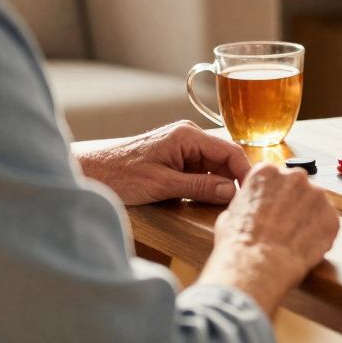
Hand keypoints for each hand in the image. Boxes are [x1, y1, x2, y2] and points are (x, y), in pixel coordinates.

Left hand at [76, 121, 249, 205]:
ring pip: (214, 167)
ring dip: (220, 185)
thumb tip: (231, 191)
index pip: (230, 151)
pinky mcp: (175, 159)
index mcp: (187, 136)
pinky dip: (207, 186)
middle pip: (225, 159)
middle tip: (243, 205)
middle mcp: (188, 138)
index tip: (253, 193)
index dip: (245, 172)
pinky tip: (208, 201)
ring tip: (228, 207)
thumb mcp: (162, 185)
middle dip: (234, 181)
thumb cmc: (118, 174)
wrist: (88, 172)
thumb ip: (200, 186)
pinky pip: (201, 172)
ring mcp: (182, 148)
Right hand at [198, 162, 339, 314]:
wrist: (257, 265)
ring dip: (308, 218)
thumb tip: (249, 208)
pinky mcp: (331, 215)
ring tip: (294, 238)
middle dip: (293, 204)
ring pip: (315, 204)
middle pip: (297, 187)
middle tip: (284, 226)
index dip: (274, 197)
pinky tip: (306, 246)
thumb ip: (247, 202)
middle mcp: (295, 176)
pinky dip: (320, 233)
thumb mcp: (229, 213)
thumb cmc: (239, 242)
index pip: (276, 178)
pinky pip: (328, 222)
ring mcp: (317, 194)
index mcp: (267, 171)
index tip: (272, 210)